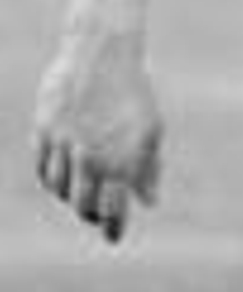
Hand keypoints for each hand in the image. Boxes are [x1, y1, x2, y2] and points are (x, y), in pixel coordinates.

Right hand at [33, 27, 162, 242]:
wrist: (103, 53)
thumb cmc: (134, 91)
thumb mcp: (151, 128)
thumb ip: (148, 167)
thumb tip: (150, 202)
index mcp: (119, 158)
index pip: (112, 209)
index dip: (112, 228)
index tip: (114, 237)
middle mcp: (89, 156)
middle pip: (82, 204)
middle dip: (91, 213)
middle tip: (98, 212)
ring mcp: (63, 144)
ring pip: (59, 188)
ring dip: (71, 195)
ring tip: (83, 190)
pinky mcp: (44, 131)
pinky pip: (42, 167)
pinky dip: (51, 177)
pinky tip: (62, 175)